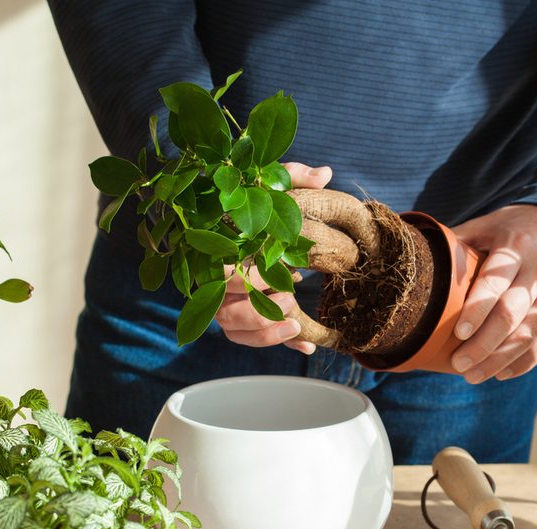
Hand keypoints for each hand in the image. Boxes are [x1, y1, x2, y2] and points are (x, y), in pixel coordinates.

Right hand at [213, 162, 331, 354]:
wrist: (228, 220)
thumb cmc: (248, 201)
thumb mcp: (267, 184)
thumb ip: (290, 176)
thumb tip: (325, 174)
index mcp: (215, 251)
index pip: (221, 276)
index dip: (249, 280)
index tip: (281, 270)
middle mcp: (212, 282)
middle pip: (225, 313)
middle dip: (260, 313)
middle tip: (291, 300)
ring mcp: (223, 302)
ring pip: (234, 331)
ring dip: (267, 334)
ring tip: (297, 325)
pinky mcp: (239, 317)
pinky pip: (254, 338)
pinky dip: (280, 343)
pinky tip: (307, 346)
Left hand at [448, 204, 536, 382]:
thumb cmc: (515, 230)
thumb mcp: (487, 226)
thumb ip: (457, 244)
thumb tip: (417, 263)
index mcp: (515, 247)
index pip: (495, 282)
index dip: (477, 310)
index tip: (458, 333)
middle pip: (513, 314)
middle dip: (484, 344)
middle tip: (458, 364)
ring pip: (531, 334)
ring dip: (501, 360)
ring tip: (473, 376)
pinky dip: (524, 362)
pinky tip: (500, 373)